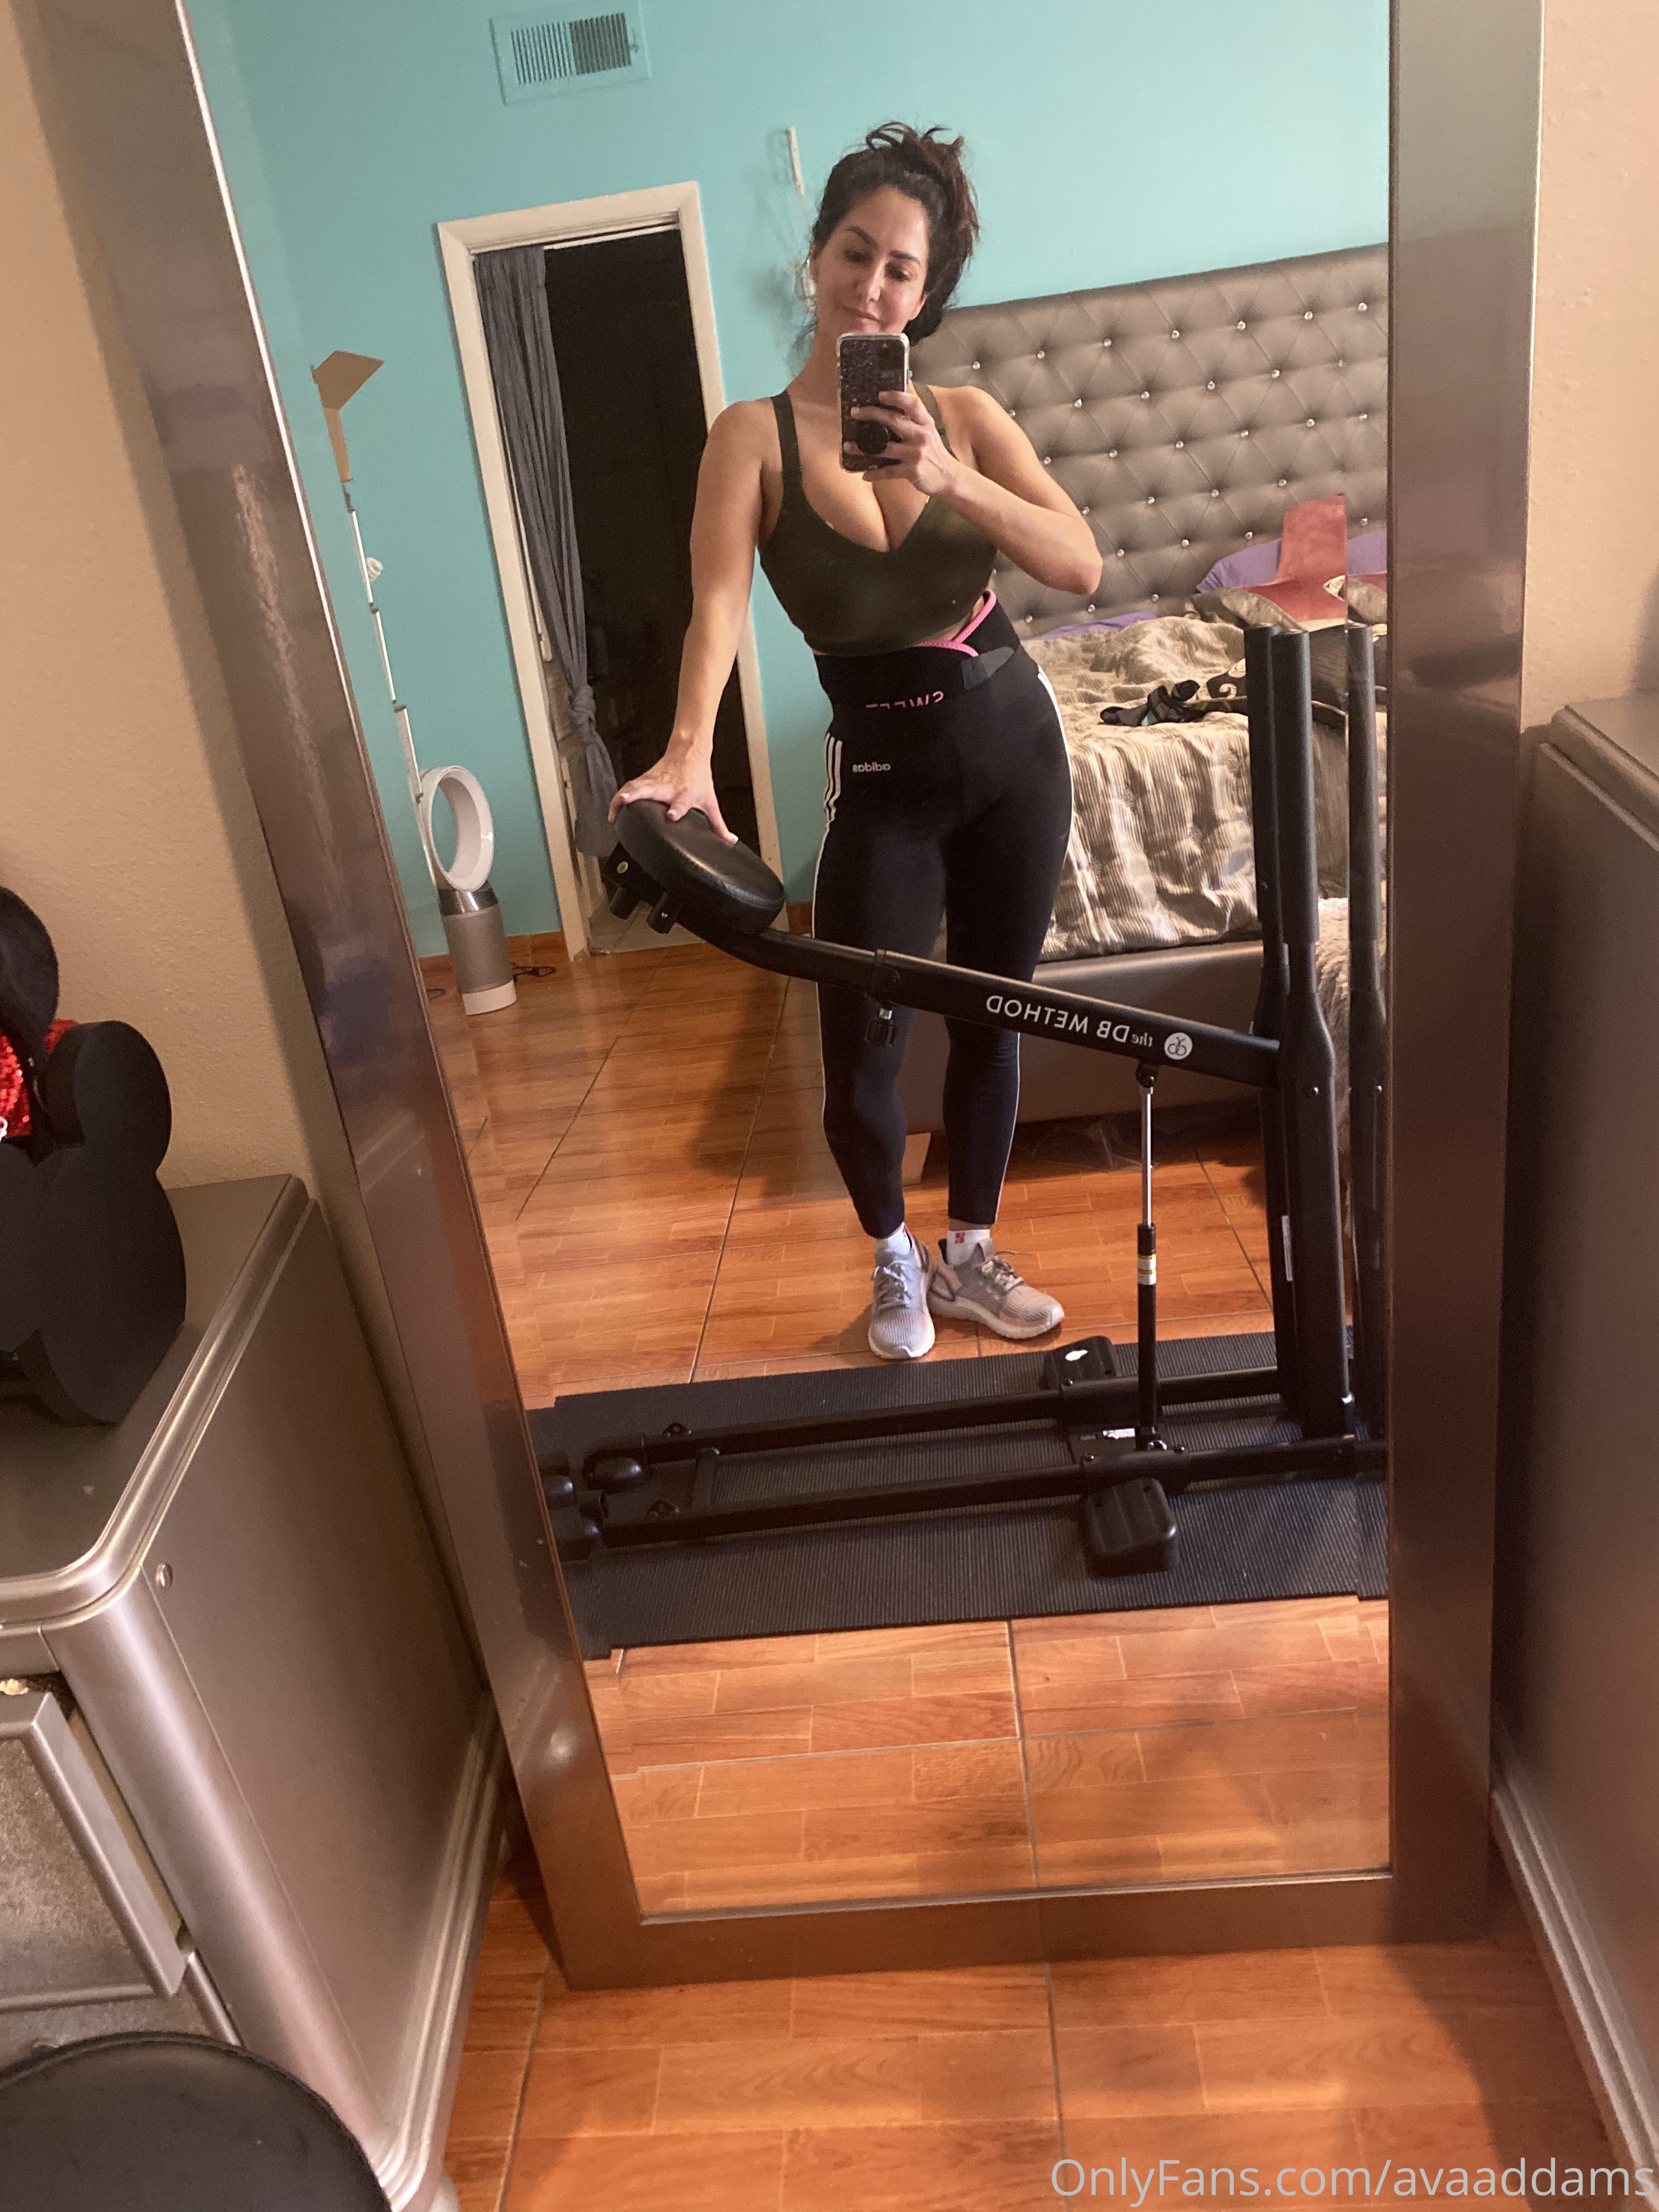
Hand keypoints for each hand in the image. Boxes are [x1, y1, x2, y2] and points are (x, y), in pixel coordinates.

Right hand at [607, 748, 737, 843]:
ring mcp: (654, 781)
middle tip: (624, 803)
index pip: (681, 802)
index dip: (676, 809)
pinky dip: (619, 796)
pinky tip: (613, 808)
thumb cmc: (699, 778)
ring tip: (613, 810)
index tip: (671, 815)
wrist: (689, 751)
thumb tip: (730, 841)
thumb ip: (718, 824)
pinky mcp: (645, 778)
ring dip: (622, 796)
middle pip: (649, 790)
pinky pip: (629, 787)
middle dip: (636, 796)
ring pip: (635, 787)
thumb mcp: (710, 801)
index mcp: (685, 793)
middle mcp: (668, 786)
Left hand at [847, 388, 959, 497]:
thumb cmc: (935, 453)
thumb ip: (914, 420)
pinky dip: (875, 474)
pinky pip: (888, 472)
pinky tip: (864, 475)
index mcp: (926, 423)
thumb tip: (894, 405)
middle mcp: (921, 436)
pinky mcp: (911, 471)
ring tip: (848, 446)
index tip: (880, 394)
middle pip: (893, 421)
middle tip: (855, 413)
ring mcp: (916, 454)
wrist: (949, 477)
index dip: (896, 397)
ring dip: (863, 448)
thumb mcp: (929, 431)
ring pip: (884, 448)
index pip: (913, 404)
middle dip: (872, 415)